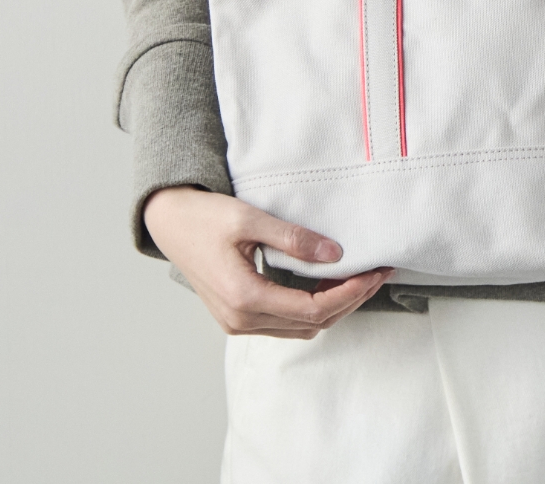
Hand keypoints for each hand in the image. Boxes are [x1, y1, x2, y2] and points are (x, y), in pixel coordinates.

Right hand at [142, 186, 392, 338]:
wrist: (168, 223)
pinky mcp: (238, 317)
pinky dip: (311, 309)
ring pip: (300, 328)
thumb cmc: (203, 217)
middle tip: (377, 274)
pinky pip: (284, 323)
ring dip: (332, 308)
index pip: (313, 309)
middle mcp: (242, 319)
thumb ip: (293, 238)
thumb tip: (335, 254)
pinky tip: (325, 285)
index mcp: (245, 297)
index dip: (350, 294)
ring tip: (357, 278)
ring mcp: (238, 323)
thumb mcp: (249, 218)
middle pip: (312, 324)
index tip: (374, 273)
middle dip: (350, 301)